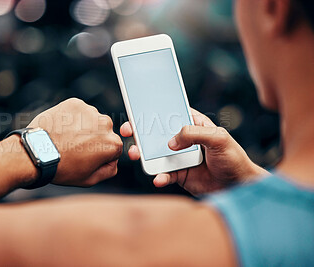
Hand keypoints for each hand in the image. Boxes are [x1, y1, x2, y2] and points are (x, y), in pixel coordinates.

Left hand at [27, 98, 122, 186]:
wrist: (36, 151)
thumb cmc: (62, 167)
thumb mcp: (89, 179)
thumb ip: (109, 170)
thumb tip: (113, 161)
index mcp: (112, 143)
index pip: (114, 148)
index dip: (100, 155)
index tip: (86, 158)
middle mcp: (105, 124)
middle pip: (104, 131)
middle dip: (94, 138)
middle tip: (76, 148)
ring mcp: (90, 111)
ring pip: (91, 120)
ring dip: (83, 127)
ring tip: (67, 139)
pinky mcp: (75, 103)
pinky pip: (78, 111)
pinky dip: (72, 118)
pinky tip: (62, 129)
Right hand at [120, 108, 267, 194]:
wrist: (238, 186)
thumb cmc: (234, 158)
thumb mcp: (218, 138)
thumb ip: (194, 134)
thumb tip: (170, 142)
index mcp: (193, 125)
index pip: (170, 114)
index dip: (153, 111)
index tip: (137, 110)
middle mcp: (184, 140)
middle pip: (157, 133)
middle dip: (140, 132)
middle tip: (129, 132)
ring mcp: (180, 157)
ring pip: (156, 154)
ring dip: (144, 154)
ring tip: (137, 155)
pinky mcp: (180, 175)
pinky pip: (164, 174)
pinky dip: (159, 176)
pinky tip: (159, 178)